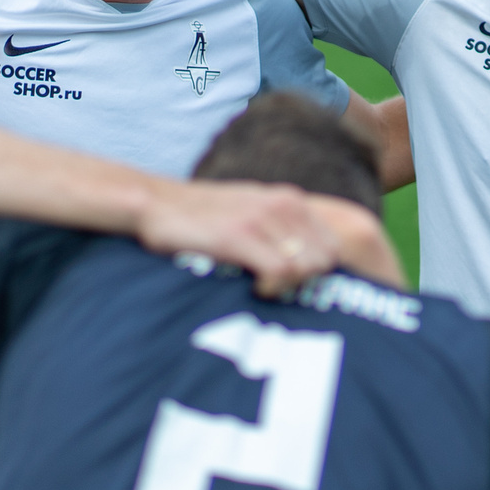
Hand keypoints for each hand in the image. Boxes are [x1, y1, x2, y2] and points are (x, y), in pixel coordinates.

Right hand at [136, 179, 346, 294]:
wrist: (155, 204)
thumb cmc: (203, 218)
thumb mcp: (251, 211)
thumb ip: (281, 228)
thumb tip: (309, 264)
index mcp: (290, 200)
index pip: (334, 245)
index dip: (320, 272)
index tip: (294, 285)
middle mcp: (282, 204)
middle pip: (327, 259)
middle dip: (308, 282)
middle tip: (278, 290)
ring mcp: (262, 218)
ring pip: (309, 267)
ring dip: (291, 287)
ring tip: (264, 288)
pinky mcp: (239, 236)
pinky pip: (282, 272)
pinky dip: (273, 288)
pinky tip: (254, 288)